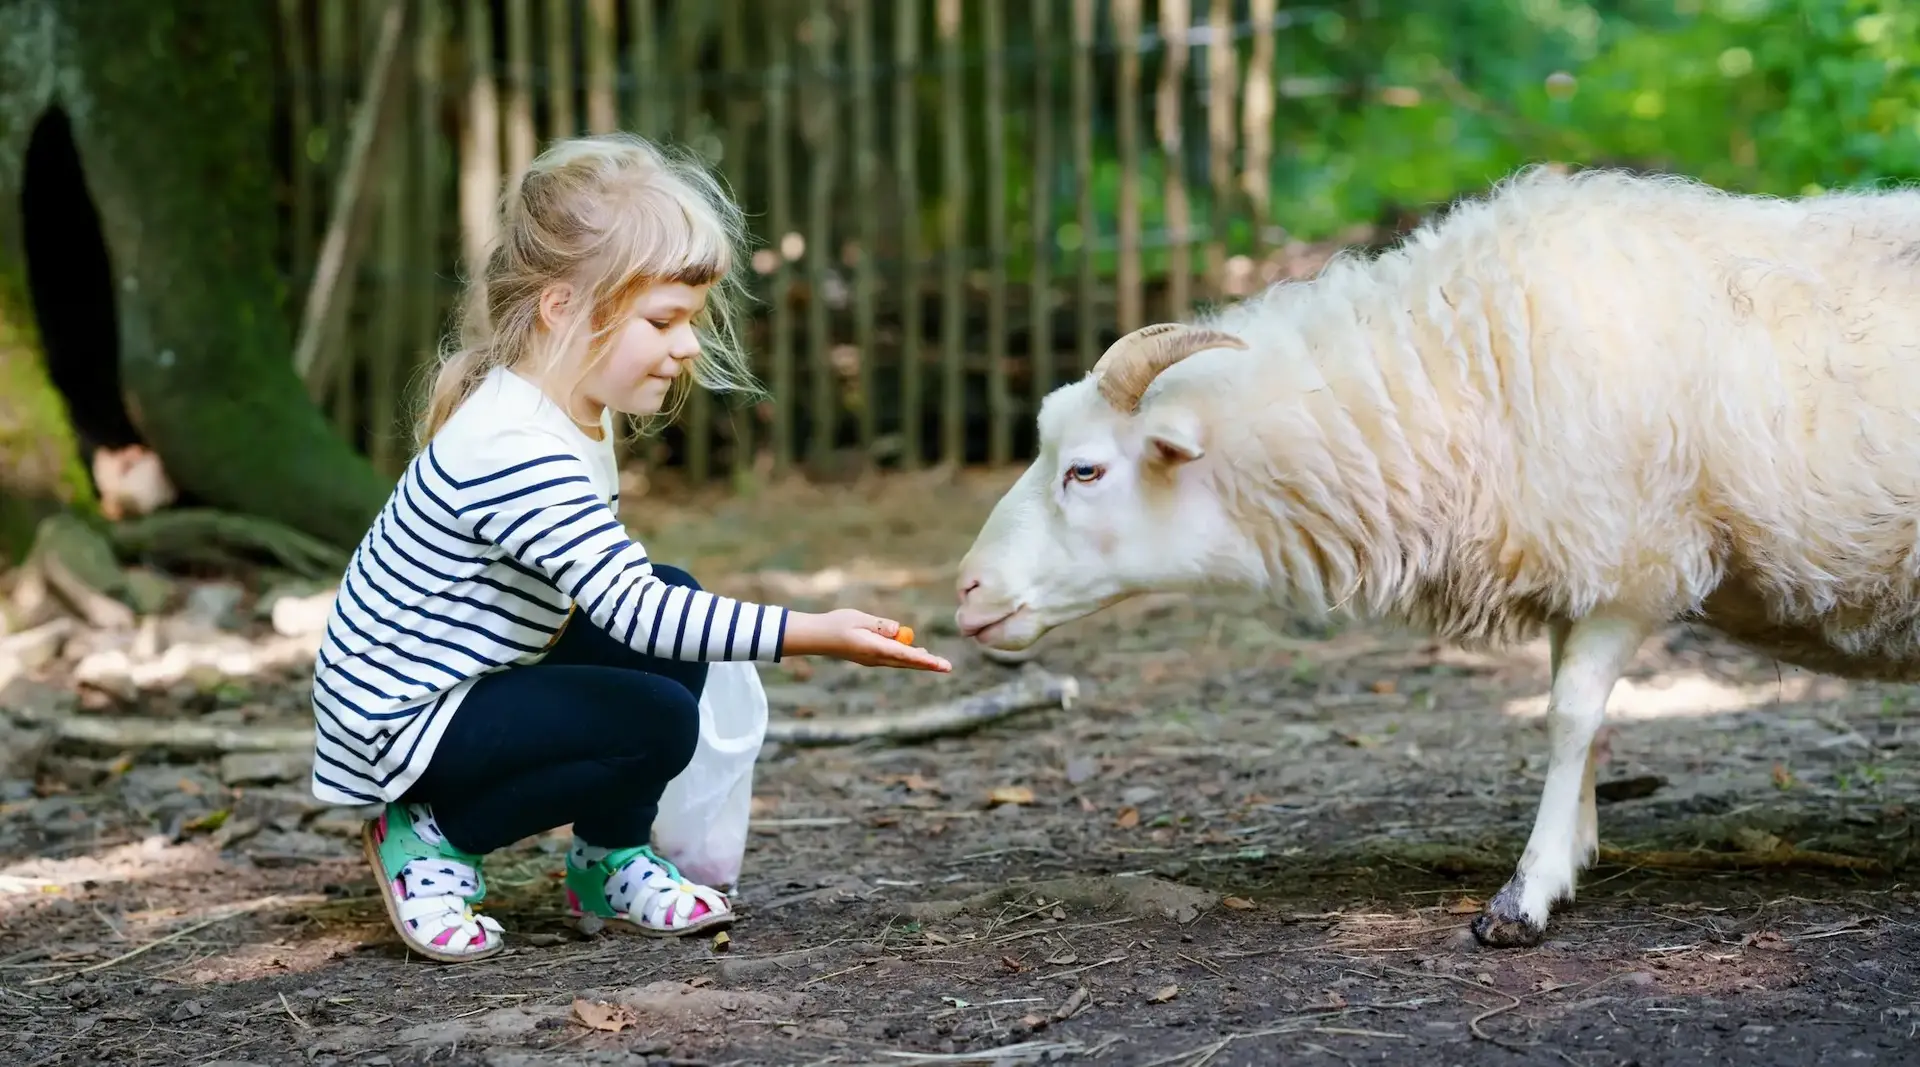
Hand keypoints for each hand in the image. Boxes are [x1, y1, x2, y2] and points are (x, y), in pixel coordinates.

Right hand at [784, 609, 952, 671]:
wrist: (817, 637)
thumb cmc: (836, 624)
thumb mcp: (859, 618)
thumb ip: (879, 625)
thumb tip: (898, 630)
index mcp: (875, 648)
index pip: (905, 654)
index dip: (925, 660)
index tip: (940, 664)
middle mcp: (876, 658)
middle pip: (907, 662)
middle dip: (927, 664)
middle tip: (947, 667)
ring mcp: (872, 660)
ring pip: (900, 661)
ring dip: (918, 660)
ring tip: (935, 661)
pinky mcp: (869, 657)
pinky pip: (892, 659)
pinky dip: (906, 657)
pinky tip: (915, 653)